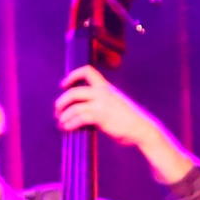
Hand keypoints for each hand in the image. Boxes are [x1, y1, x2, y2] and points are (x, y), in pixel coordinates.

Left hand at [55, 66, 191, 181]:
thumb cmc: (128, 119)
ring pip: (74, 107)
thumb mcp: (115, 103)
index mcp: (106, 87)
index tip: (63, 85)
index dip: (72, 75)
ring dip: (64, 116)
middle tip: (57, 110)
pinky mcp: (101, 116)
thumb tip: (81, 108)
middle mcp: (103, 93)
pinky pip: (79, 118)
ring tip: (61, 122)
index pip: (87, 71)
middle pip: (74, 92)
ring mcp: (101, 104)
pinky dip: (70, 124)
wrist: (141, 128)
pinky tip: (67, 128)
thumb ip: (101, 101)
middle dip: (61, 102)